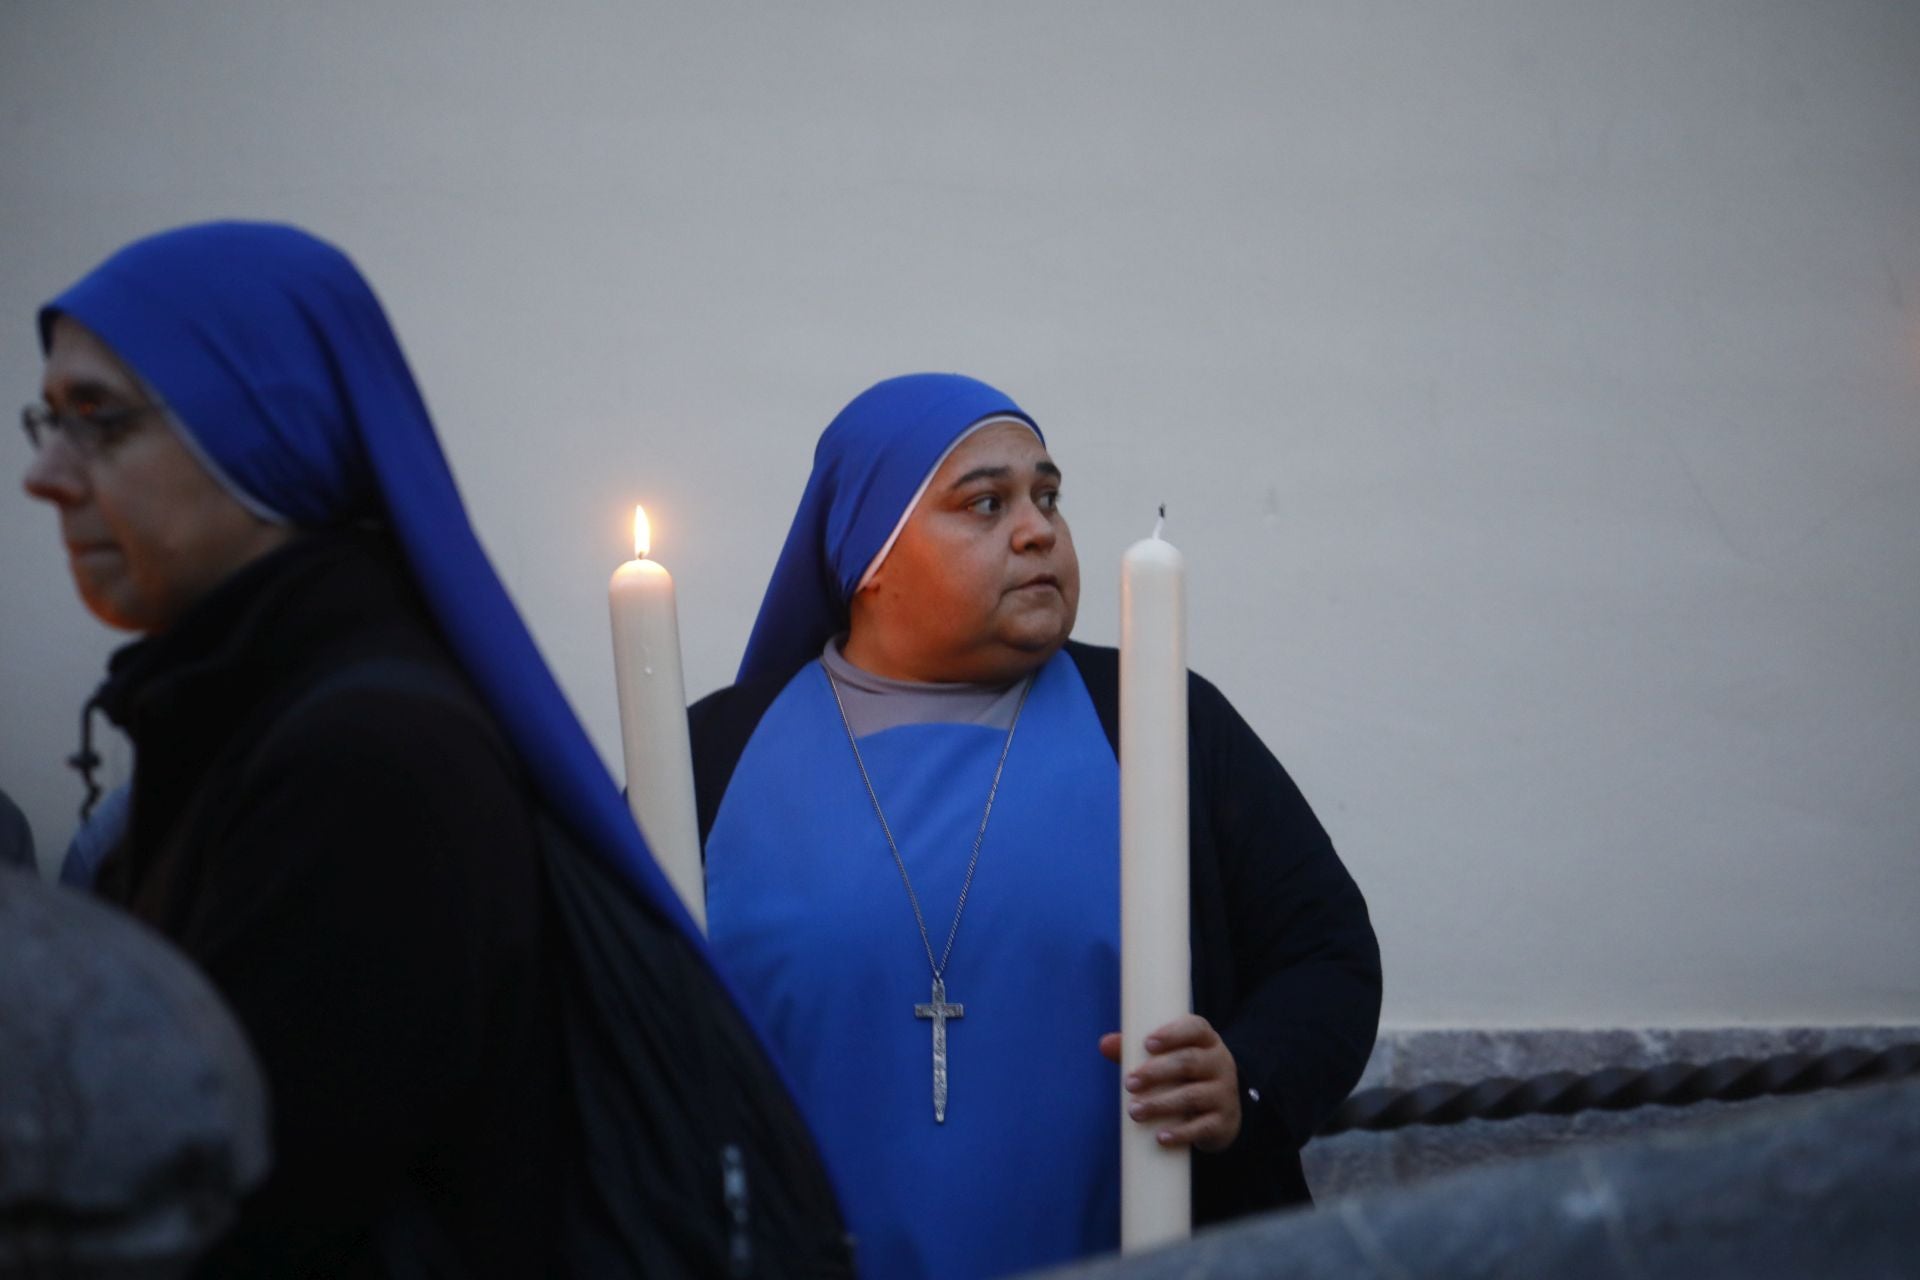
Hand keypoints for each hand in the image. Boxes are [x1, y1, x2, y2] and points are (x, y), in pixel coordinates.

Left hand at [1098, 1015, 1241, 1151]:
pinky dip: (1181, 1133)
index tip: (1147, 1043)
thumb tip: (1104, 1044)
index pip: (1196, 1028)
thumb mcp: (1170, 1059)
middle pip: (1190, 1062)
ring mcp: (1224, 1094)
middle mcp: (1220, 1064)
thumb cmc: (1186, 1077)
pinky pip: (1203, 1127)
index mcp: (1207, 1041)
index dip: (1173, 1033)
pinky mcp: (1223, 1123)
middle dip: (1156, 1072)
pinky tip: (1161, 1137)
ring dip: (1161, 1104)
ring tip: (1134, 1111)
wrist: (1222, 1113)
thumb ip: (1136, 1051)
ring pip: (1193, 1096)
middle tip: (1129, 1083)